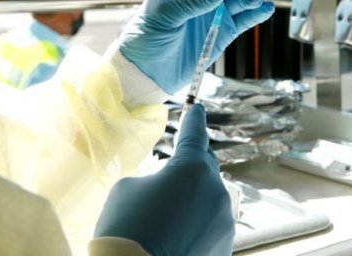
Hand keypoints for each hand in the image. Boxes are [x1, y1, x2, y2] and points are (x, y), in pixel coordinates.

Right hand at [94, 104, 234, 255]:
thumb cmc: (127, 228)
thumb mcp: (128, 189)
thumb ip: (153, 178)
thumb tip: (165, 189)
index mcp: (193, 168)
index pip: (195, 134)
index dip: (194, 120)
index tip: (198, 109)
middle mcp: (216, 191)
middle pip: (205, 169)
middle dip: (190, 169)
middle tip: (169, 179)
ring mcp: (223, 222)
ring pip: (208, 201)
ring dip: (192, 203)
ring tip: (165, 220)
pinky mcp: (224, 247)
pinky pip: (209, 227)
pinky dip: (195, 228)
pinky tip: (175, 238)